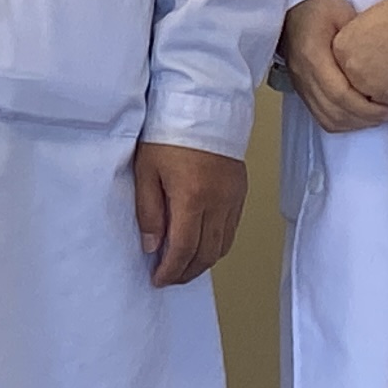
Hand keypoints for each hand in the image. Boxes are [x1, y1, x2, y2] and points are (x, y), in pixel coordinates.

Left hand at [131, 141, 245, 288]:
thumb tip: (152, 246)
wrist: (203, 107)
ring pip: (223, 245)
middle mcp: (218, 203)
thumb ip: (149, 212)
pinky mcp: (240, 192)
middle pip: (207, 253)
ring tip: (184, 266)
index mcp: (192, 198)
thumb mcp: (146, 171)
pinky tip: (203, 245)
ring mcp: (233, 199)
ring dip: (203, 262)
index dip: (171, 270)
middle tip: (170, 278)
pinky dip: (217, 244)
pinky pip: (232, 229)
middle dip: (187, 272)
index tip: (158, 279)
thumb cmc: (169, 134)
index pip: (184, 249)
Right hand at [280, 0, 387, 132]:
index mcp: (313, 56)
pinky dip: (340, 121)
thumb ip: (361, 37)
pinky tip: (357, 115)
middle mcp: (303, 74)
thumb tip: (384, 61)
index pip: (340, 95)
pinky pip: (319, 114)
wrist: (293, 4)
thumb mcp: (343, 13)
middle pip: (333, 112)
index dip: (367, 109)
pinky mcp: (301, 87)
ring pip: (325, 118)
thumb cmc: (317, 4)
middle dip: (364, 119)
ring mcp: (300, 83)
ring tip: (376, 117)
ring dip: (353, 123)